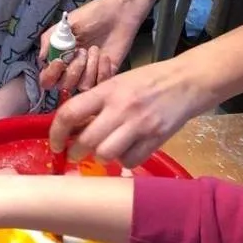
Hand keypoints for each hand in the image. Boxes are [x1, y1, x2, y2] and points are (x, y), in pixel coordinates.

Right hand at [39, 0, 137, 92]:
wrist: (118, 14)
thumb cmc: (91, 16)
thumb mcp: (67, 23)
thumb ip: (50, 39)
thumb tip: (42, 58)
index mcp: (59, 58)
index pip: (47, 79)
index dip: (50, 74)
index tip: (60, 61)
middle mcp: (71, 70)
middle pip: (63, 86)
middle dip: (73, 70)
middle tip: (82, 51)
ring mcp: (88, 74)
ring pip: (82, 87)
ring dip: (89, 68)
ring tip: (95, 50)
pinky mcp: (105, 76)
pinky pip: (100, 84)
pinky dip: (102, 71)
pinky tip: (105, 56)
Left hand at [48, 60, 213, 167]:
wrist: (187, 81)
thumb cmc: (148, 80)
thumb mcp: (118, 83)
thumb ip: (97, 102)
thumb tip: (73, 128)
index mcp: (107, 90)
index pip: (70, 112)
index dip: (56, 132)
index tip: (55, 144)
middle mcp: (121, 108)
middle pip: (86, 140)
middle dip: (75, 152)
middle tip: (75, 154)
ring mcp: (139, 125)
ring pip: (106, 154)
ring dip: (100, 157)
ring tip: (103, 151)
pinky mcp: (156, 139)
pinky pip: (130, 161)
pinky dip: (124, 161)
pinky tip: (127, 151)